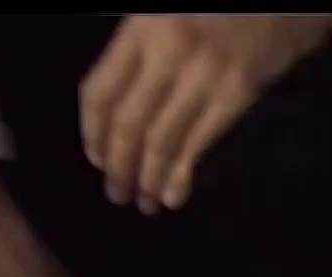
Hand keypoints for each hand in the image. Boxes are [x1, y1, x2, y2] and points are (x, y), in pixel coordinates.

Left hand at [79, 15, 331, 213]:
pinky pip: (200, 141)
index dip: (93, 133)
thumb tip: (118, 103)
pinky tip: (174, 195)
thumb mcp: (164, 9)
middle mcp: (167, 52)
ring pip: (162, 139)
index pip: (101, 92)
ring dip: (149, 178)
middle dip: (119, 166)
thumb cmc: (223, 0)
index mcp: (142, 27)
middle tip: (117, 193)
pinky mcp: (239, 90)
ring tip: (144, 202)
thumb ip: (139, 45)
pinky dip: (182, 174)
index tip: (96, 159)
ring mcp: (204, 73)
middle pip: (129, 123)